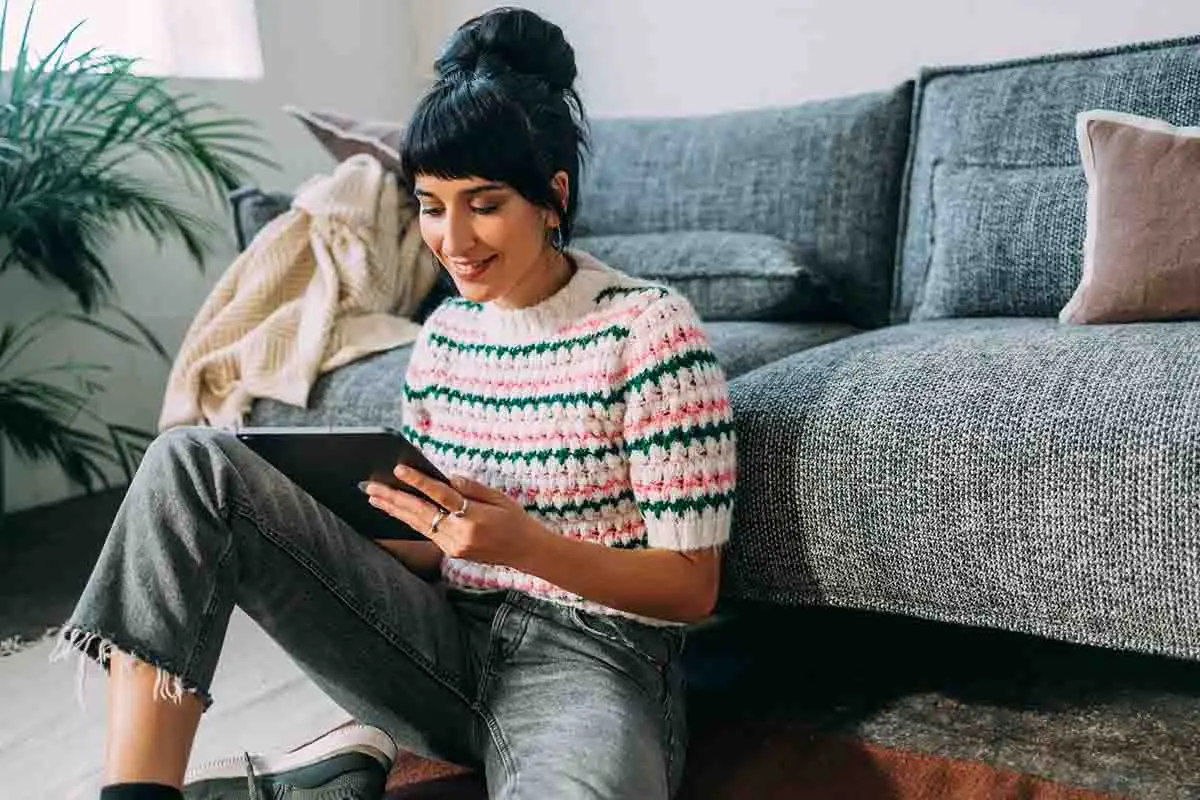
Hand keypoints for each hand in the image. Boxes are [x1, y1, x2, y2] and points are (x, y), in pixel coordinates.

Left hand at [362, 465, 546, 567]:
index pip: (441, 496)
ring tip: (374, 498)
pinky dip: (409, 520)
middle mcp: (460, 534)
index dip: (419, 482)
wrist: (526, 551)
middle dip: (394, 498)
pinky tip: (395, 511)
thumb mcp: (499, 498)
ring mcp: (453, 546)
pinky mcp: (451, 552)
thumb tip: (447, 479)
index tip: (399, 470)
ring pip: (418, 524)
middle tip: (370, 487)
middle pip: (421, 513)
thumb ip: (472, 488)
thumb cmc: (515, 520)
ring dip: (394, 510)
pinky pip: (426, 533)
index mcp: (474, 518)